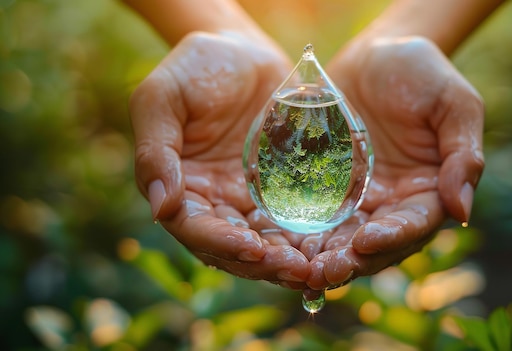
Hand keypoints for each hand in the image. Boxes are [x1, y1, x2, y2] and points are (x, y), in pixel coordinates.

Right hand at [129, 32, 310, 287]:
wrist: (244, 49)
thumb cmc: (198, 66)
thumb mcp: (165, 96)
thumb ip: (156, 149)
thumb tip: (160, 207)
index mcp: (180, 187)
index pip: (194, 228)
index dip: (220, 242)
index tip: (252, 249)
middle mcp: (213, 202)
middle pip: (233, 247)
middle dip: (262, 264)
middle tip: (296, 272)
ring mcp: (248, 200)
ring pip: (265, 243)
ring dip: (287, 262)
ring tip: (316, 272)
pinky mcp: (280, 192)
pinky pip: (293, 222)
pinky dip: (307, 240)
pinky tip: (331, 249)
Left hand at [303, 37, 484, 289]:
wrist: (374, 52)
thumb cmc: (421, 70)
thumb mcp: (452, 102)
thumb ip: (463, 153)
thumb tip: (462, 210)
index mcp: (428, 190)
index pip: (414, 225)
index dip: (394, 237)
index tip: (366, 242)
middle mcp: (393, 204)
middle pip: (377, 244)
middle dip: (353, 261)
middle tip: (326, 272)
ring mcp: (359, 200)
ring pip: (343, 240)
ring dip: (325, 258)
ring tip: (302, 271)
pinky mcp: (328, 189)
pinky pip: (315, 217)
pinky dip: (302, 235)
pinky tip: (282, 246)